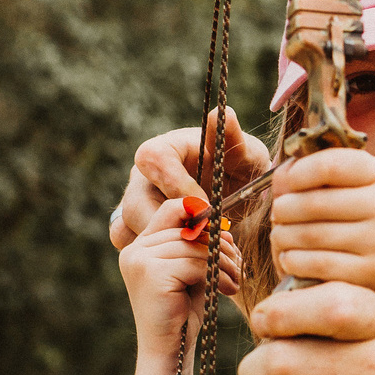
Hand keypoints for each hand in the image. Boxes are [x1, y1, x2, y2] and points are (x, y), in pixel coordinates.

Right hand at [111, 107, 270, 249]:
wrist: (240, 199)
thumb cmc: (242, 170)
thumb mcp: (247, 154)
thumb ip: (232, 137)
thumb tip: (217, 114)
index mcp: (166, 149)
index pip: (153, 158)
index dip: (177, 184)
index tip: (206, 206)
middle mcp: (144, 177)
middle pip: (135, 203)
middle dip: (169, 227)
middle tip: (204, 239)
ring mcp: (137, 205)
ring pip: (128, 229)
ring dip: (164, 246)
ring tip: (201, 251)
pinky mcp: (139, 230)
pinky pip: (132, 246)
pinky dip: (157, 258)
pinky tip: (189, 260)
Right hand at [119, 198, 241, 356]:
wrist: (170, 350)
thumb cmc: (184, 313)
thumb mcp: (194, 273)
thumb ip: (202, 248)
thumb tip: (224, 227)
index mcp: (142, 245)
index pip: (173, 209)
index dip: (202, 215)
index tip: (225, 236)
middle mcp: (135, 249)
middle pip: (190, 229)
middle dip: (221, 247)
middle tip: (239, 267)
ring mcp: (139, 260)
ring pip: (196, 247)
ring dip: (224, 263)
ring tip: (235, 281)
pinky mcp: (151, 273)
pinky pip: (195, 263)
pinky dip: (217, 275)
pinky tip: (226, 290)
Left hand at [268, 148, 374, 291]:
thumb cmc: (351, 211)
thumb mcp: (340, 182)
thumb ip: (308, 170)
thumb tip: (283, 180)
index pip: (328, 166)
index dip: (296, 173)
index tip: (287, 183)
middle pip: (314, 203)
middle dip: (283, 208)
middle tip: (278, 214)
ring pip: (311, 235)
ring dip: (283, 236)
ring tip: (280, 235)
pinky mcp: (369, 270)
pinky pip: (316, 264)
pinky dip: (293, 260)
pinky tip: (290, 257)